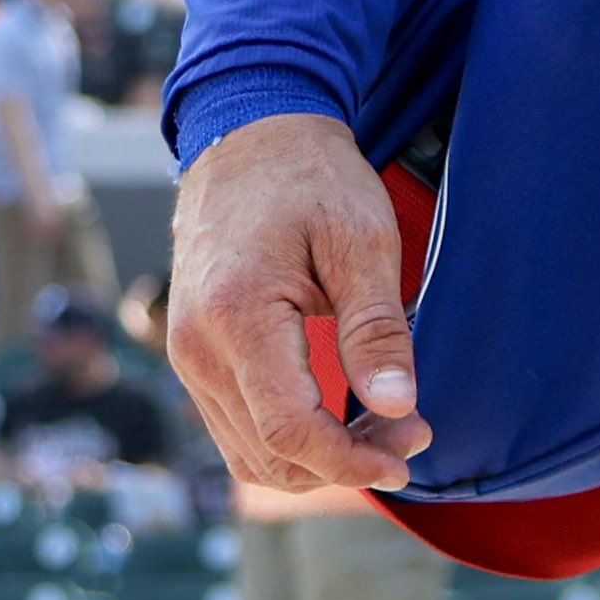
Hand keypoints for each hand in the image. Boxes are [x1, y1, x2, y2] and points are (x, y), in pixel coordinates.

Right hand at [166, 112, 429, 491]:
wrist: (249, 137)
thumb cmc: (311, 179)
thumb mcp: (362, 241)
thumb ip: (376, 329)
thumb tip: (397, 405)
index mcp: (237, 317)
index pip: (290, 430)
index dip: (351, 460)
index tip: (408, 455)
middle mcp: (197, 347)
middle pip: (268, 454)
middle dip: (344, 461)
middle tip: (411, 429)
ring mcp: (187, 355)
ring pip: (248, 453)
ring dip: (317, 459)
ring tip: (384, 424)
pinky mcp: (195, 356)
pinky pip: (237, 428)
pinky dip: (290, 440)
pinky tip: (342, 415)